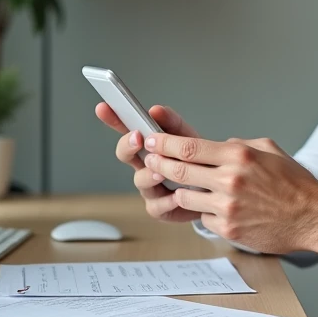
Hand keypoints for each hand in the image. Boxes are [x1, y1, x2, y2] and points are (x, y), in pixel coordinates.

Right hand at [94, 102, 201, 222]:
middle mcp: (144, 166)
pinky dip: (166, 201)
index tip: (103, 107)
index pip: (126, 129)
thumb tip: (155, 110)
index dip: (113, 118)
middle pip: (124, 154)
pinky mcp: (159, 209)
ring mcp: (149, 188)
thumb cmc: (198, 163)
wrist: (214, 192)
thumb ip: (172, 123)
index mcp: (149, 146)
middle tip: (137, 138)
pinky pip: (156, 206)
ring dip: (149, 174)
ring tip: (161, 171)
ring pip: (140, 180)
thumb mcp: (188, 139)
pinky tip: (176, 196)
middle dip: (127, 145)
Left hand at [139, 134, 317, 253]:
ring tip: (183, 186)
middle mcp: (230, 179)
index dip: (164, 144)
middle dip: (158, 164)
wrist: (313, 217)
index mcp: (239, 155)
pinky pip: (202, 217)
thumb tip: (216, 146)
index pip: (189, 147)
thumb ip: (238, 145)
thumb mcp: (268, 150)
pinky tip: (216, 208)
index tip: (152, 141)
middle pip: (178, 170)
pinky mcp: (228, 228)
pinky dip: (204, 212)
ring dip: (180, 190)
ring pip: (184, 196)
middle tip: (149, 160)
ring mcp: (227, 206)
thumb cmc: (294, 183)